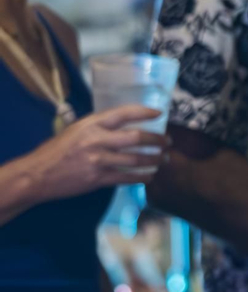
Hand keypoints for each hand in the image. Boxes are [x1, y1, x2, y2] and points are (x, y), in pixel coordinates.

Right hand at [25, 105, 168, 201]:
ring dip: (154, 159)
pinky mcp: (97, 179)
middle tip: (167, 141)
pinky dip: (141, 177)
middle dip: (157, 140)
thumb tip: (123, 125)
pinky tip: (150, 176)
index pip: (124, 113)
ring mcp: (98, 161)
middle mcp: (97, 140)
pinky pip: (126, 177)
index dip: (144, 112)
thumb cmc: (55, 151)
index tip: (159, 114)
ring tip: (164, 159)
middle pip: (136, 138)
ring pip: (135, 159)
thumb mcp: (74, 130)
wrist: (36, 175)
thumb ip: (97, 127)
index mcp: (91, 125)